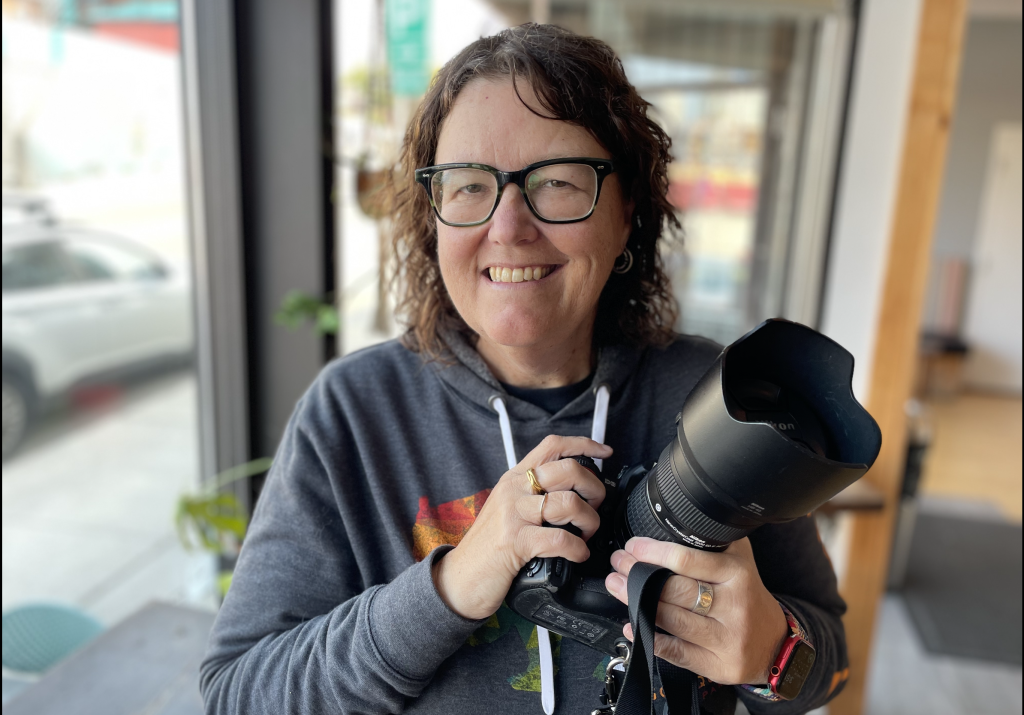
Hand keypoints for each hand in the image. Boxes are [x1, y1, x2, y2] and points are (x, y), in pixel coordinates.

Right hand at [433, 435, 610, 619]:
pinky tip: (577, 555)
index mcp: (514, 478)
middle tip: (593, 508)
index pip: (552, 446)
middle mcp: (514, 490)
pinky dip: (578, 549)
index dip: (583, 444)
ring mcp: (514, 514)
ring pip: (569, 503)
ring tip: (585, 535)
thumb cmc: (487, 547)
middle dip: (594, 489)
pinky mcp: (516, 541)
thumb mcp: (507, 509)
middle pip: (568, 470)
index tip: (604, 452)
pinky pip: (561, 539)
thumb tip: (573, 492)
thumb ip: (532, 495)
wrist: (460, 578)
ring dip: (589, 522)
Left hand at [604, 537, 788, 684]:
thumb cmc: (748, 597)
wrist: (776, 645)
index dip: (653, 552)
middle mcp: (733, 607)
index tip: (632, 546)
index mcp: (737, 575)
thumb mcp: (741, 561)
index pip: (687, 560)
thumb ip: (714, 543)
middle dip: (638, 575)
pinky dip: (649, 638)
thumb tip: (675, 522)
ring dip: (635, 602)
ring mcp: (725, 639)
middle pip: (673, 591)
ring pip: (670, 620)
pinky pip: (675, 652)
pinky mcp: (717, 665)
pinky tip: (631, 626)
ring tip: (617, 587)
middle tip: (618, 564)